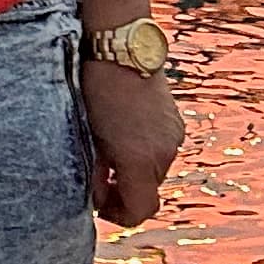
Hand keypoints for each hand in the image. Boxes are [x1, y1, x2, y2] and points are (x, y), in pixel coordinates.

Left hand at [80, 57, 183, 226]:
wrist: (121, 46)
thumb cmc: (96, 89)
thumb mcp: (87, 135)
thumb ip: (93, 173)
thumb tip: (95, 197)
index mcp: (140, 160)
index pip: (140, 211)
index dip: (118, 216)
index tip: (99, 206)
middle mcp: (164, 152)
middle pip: (147, 192)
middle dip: (123, 192)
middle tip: (97, 179)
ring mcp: (174, 135)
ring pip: (155, 170)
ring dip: (133, 171)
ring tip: (106, 151)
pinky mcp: (175, 121)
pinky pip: (161, 149)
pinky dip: (143, 151)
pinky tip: (122, 133)